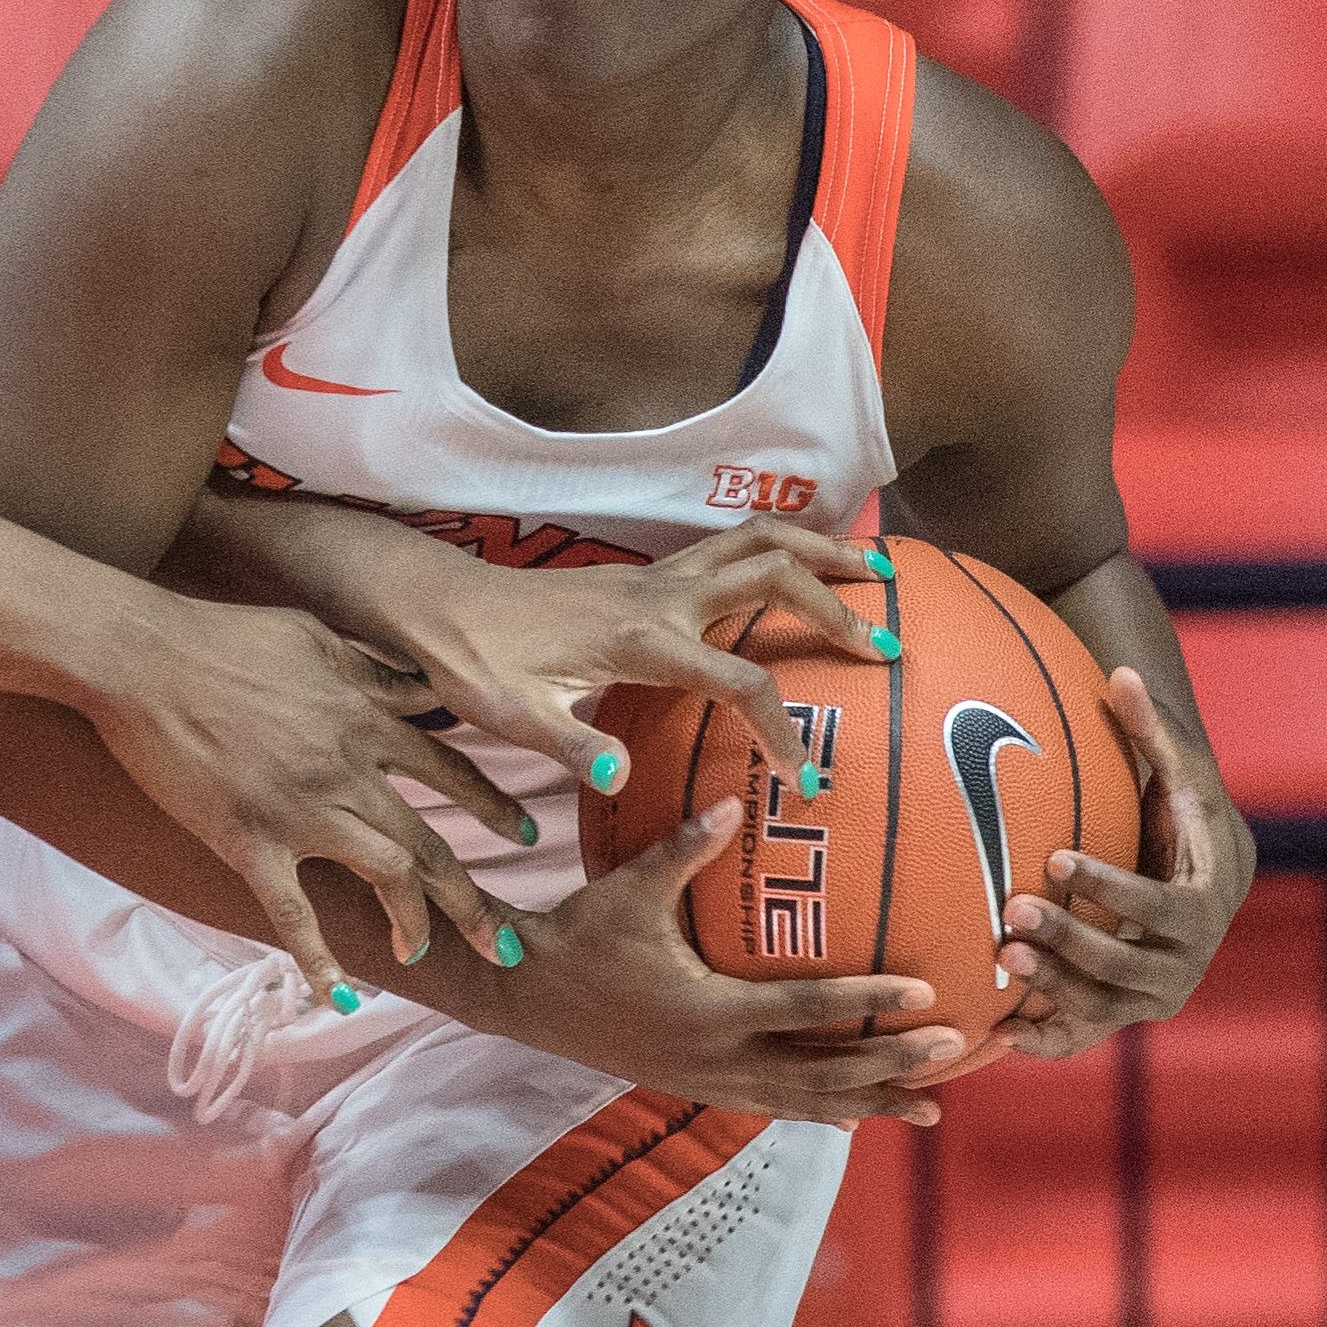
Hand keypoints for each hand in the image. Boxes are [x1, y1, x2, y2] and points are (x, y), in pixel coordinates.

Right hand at [81, 596, 530, 1000]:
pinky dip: (317, 959)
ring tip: (418, 953)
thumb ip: (371, 668)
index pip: (451, 770)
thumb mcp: (316, 635)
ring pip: (385, 876)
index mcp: (365, 717)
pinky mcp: (249, 839)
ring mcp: (301, 808)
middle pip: (431, 842)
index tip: (526, 834)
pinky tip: (336, 995)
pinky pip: (293, 912)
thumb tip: (417, 684)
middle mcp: (348, 769)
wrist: (144, 656)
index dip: (494, 805)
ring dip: (412, 923)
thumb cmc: (222, 636)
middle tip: (507, 942)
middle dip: (474, 899)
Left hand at [366, 518, 893, 798]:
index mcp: (640, 640)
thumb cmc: (472, 665)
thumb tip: (620, 774)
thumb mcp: (509, 716)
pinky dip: (779, 548)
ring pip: (755, 542)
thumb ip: (566, 745)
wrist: (436, 606)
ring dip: (819, 553)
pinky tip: (804, 567)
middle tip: (890, 648)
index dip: (784, 734)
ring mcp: (653, 579)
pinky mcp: (643, 577)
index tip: (808, 783)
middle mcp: (658, 597)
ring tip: (879, 572)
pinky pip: (729, 547)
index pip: (742, 683)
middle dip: (836, 608)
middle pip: (772, 580)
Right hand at [514, 796, 965, 1124]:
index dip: (867, 1003)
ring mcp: (710, 1081)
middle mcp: (717, 1058)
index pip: (805, 1011)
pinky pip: (773, 1107)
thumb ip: (685, 849)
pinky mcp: (698, 1088)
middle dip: (890, 1064)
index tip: (924, 996)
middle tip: (951, 1051)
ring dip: (871, 1103)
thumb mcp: (629, 889)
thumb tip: (733, 803)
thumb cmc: (578, 937)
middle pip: (823, 1072)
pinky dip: (820, 1113)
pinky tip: (855, 1117)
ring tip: (930, 1107)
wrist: (527, 997)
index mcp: (709, 1011)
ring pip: (806, 1102)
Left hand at [997, 668, 1253, 1060]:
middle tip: (1011, 910)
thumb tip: (1123, 672)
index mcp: (1205, 905)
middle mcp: (1187, 961)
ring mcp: (1152, 993)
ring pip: (1106, 1005)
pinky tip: (998, 1034)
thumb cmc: (1177, 815)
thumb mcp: (1175, 773)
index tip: (1056, 858)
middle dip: (1075, 941)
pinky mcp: (1119, 1012)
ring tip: (1000, 958)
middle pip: (1133, 966)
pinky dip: (1048, 1040)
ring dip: (1055, 988)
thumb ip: (1153, 731)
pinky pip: (1084, 1035)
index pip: (1167, 909)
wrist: (1187, 875)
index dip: (1115, 888)